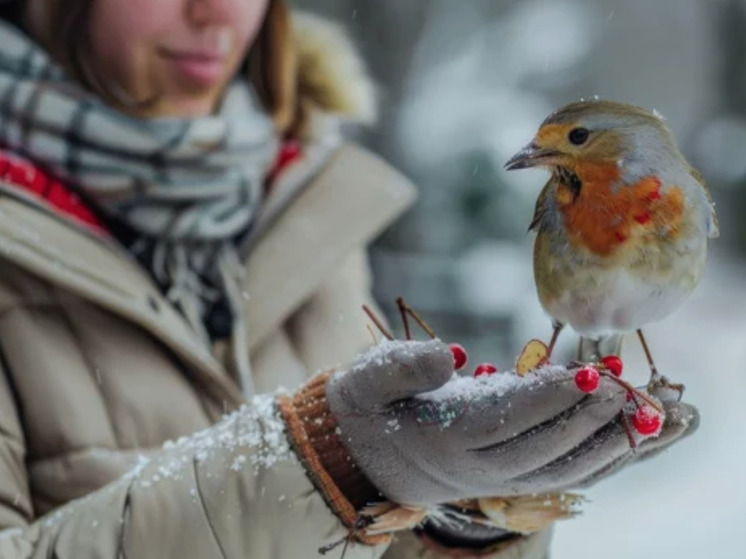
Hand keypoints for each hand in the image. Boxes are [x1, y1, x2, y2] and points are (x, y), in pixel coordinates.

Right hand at [327, 339, 697, 506]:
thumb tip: (452, 353)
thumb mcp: (369, 377)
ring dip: (601, 445)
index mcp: (443, 437)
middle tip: (622, 384)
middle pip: (540, 448)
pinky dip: (595, 461)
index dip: (547, 397)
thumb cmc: (370, 406)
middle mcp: (474, 467)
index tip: (585, 372)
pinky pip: (558, 477)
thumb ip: (404, 365)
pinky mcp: (507, 480)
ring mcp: (494, 480)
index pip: (504, 418)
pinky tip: (623, 437)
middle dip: (584, 416)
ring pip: (557, 471)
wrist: (364, 458)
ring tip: (639, 413)